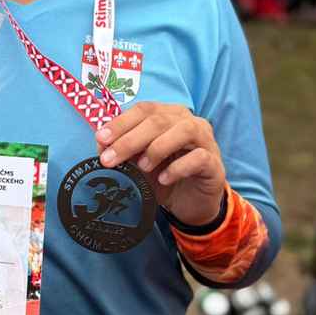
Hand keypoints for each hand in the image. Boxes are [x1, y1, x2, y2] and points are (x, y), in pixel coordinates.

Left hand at [96, 102, 225, 226]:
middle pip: (159, 120)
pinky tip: (164, 178)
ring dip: (157, 148)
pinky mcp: (214, 163)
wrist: (191, 204)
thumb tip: (102, 146)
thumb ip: (124, 152)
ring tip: (142, 167)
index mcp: (169, 116)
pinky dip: (178, 168)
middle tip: (110, 159)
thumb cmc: (165, 178)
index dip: (121, 122)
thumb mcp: (139, 165)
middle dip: (130, 140)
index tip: (101, 139)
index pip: (144, 110)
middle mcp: (189, 122)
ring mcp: (205, 141)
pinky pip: (198, 158)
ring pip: (184, 131)